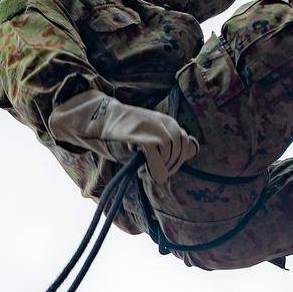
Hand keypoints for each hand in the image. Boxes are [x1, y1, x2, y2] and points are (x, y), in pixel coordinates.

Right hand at [48, 90, 199, 183]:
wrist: (103, 118)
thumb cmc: (127, 132)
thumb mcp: (152, 135)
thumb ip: (169, 144)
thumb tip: (189, 154)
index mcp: (171, 123)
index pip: (187, 145)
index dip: (178, 160)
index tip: (165, 168)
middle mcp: (168, 123)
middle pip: (180, 151)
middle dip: (169, 167)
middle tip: (153, 172)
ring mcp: (157, 129)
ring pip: (169, 155)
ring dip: (159, 168)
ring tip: (143, 171)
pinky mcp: (144, 136)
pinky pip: (157, 158)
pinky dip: (154, 170)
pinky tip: (142, 173)